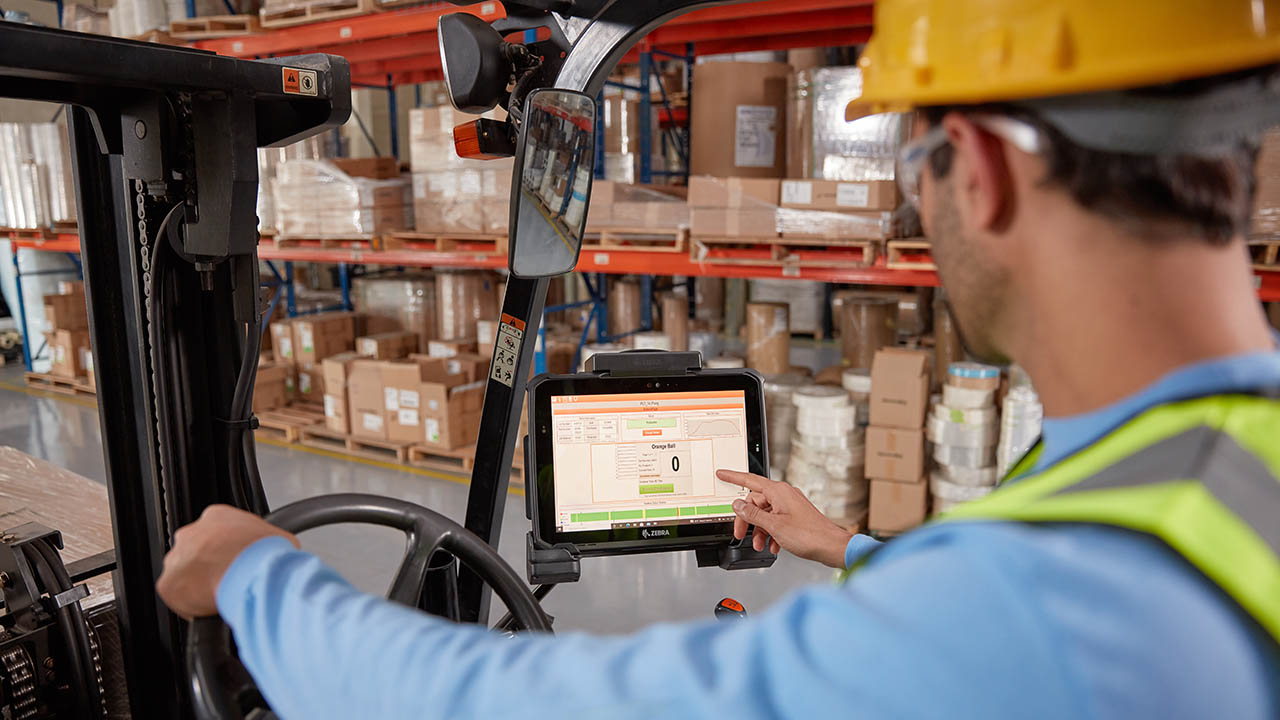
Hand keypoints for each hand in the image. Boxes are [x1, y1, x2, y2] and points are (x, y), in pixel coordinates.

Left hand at [156, 504, 298, 618]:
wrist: (251, 574)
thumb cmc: (264, 555)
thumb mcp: (280, 539)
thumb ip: (269, 543)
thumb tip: (278, 555)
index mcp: (216, 517)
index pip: (217, 534)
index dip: (227, 551)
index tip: (236, 563)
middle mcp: (191, 534)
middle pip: (196, 553)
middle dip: (210, 567)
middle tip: (229, 580)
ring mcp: (176, 559)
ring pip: (184, 576)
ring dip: (200, 586)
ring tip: (222, 596)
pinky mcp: (168, 585)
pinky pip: (178, 599)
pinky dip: (193, 607)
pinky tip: (211, 608)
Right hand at [716, 470, 852, 568]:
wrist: (831, 546)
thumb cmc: (810, 535)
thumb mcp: (774, 525)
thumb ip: (753, 514)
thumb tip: (739, 505)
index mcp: (779, 492)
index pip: (750, 480)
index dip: (733, 477)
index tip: (722, 474)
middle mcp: (785, 495)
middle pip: (756, 502)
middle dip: (747, 520)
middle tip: (740, 534)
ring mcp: (791, 505)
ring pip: (766, 514)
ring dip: (759, 530)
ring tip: (759, 544)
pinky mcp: (796, 516)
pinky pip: (776, 521)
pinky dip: (771, 533)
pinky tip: (772, 545)